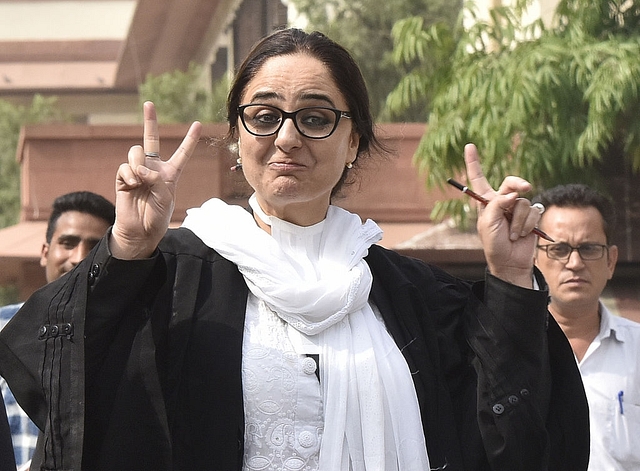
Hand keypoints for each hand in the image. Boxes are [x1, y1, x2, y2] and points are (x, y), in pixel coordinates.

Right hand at [110, 101, 201, 258]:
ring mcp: (137, 171)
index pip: (182, 153)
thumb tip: (139, 168)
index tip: (198, 124)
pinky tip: (131, 185)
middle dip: (149, 121)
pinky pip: (125, 166)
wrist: (140, 231)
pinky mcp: (123, 177)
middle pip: (151, 139)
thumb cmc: (157, 216)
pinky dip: (129, 175)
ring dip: (139, 165)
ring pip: (136, 152)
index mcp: (170, 173)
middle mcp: (153, 168)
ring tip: (140, 180)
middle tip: (149, 103)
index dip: (190, 140)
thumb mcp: (165, 196)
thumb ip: (155, 178)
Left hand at [464, 143, 540, 287]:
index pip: (479, 178)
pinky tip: (522, 235)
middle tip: (524, 188)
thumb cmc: (494, 244)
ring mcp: (517, 209)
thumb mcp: (488, 224)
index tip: (469, 145)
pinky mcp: (531, 216)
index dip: (473, 163)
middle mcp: (502, 202)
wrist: (510, 262)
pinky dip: (526, 224)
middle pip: (510, 183)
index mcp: (486, 202)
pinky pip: (533, 211)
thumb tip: (513, 194)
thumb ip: (497, 205)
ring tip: (511, 234)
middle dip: (518, 183)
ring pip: (522, 202)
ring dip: (517, 220)